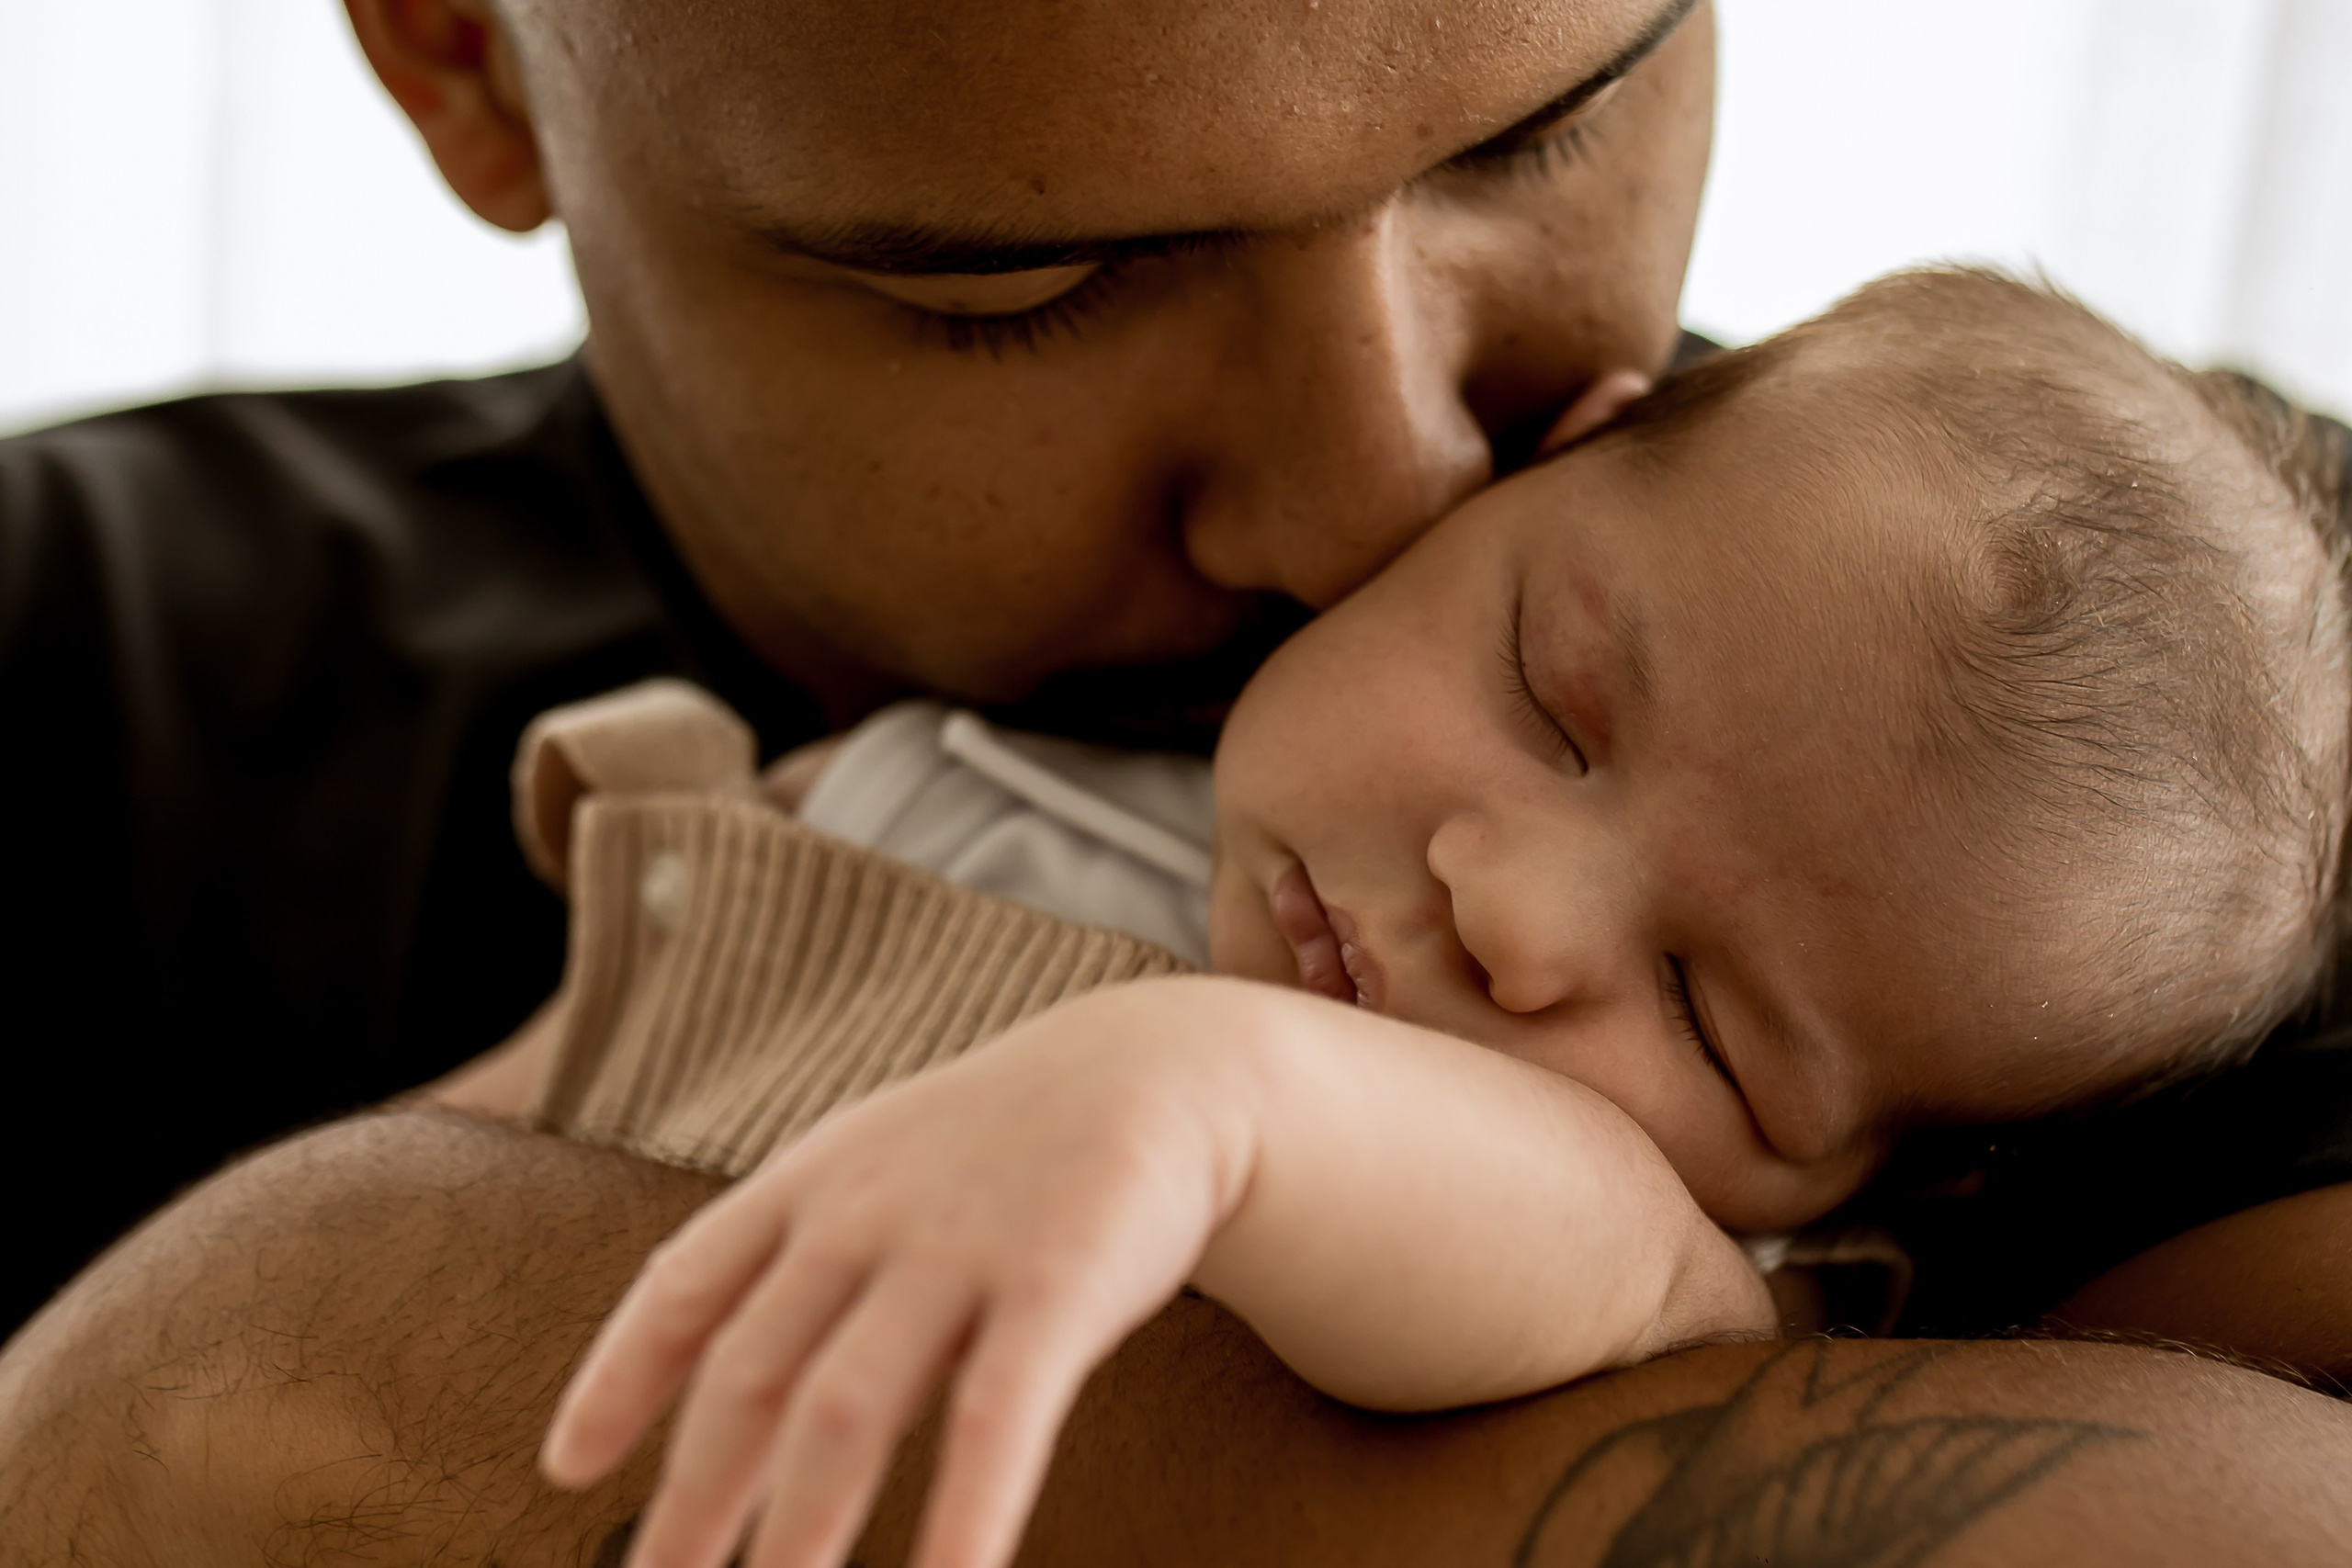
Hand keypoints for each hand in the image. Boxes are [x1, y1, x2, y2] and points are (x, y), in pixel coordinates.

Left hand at [538, 984, 1254, 1567]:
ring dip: (799, 1527)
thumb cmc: (1007, 1143)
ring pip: (848, 1407)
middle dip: (694, 1499)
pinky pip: (998, 1416)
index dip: (619, 1376)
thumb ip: (806, 1254)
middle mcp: (866, 1213)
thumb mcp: (882, 1167)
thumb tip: (717, 1369)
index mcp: (812, 1182)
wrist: (1158, 1064)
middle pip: (753, 1373)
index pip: (686, 1282)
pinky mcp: (1059, 1282)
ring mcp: (960, 1246)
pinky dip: (963, 1512)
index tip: (569, 1468)